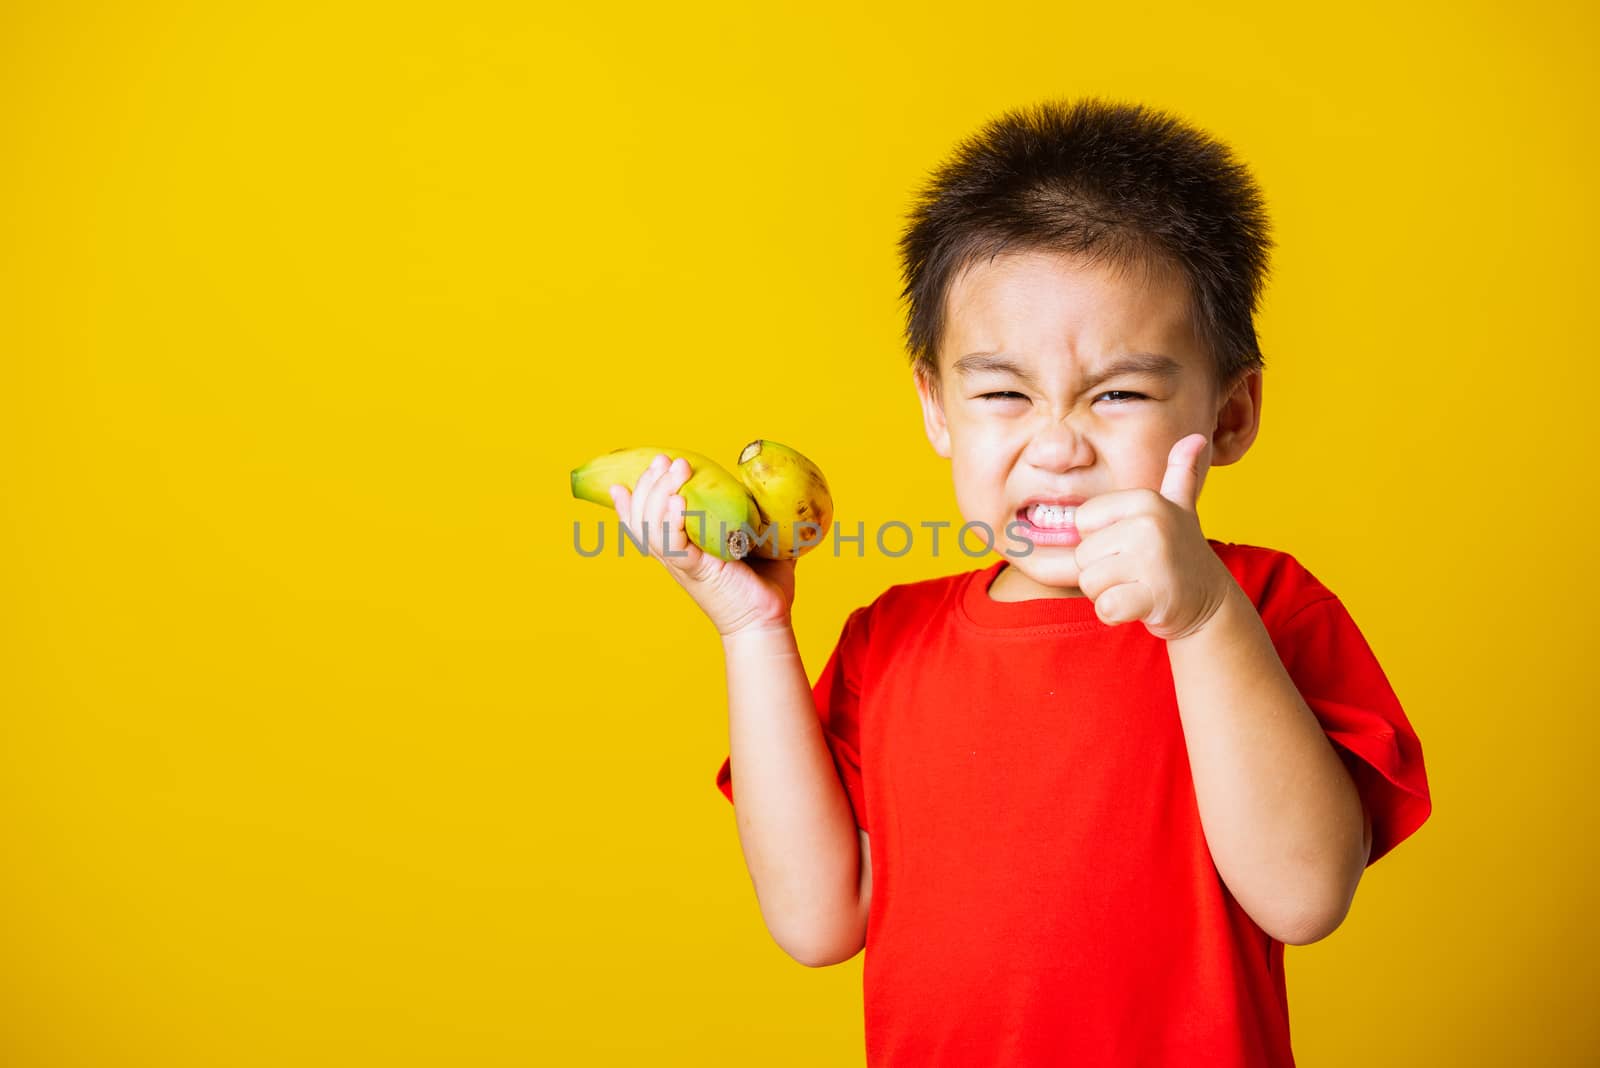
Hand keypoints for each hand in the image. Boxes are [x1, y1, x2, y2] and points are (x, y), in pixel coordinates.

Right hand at [609, 454, 796, 637]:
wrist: (769, 620)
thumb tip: (770, 493)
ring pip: (653, 526)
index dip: (632, 500)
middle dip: (649, 484)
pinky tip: (677, 500)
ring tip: (676, 467)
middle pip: (644, 517)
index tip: (637, 472)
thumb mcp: (756, 543)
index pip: (645, 523)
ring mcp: (683, 565)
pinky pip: (673, 545)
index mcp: (683, 550)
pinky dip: (672, 521)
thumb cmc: (765, 586)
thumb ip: (756, 520)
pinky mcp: (697, 572)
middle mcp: (676, 557)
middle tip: (665, 460)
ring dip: (660, 492)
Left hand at [1071, 433, 1236, 640]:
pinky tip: (1141, 605)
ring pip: (1090, 583)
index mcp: (1146, 499)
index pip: (1082, 520)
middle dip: (1102, 571)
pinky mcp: (1154, 596)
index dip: (1099, 539)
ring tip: (1139, 586)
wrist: (1209, 601)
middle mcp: (1149, 524)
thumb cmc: (1181, 552)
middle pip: (1082, 555)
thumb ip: (1179, 473)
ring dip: (1108, 593)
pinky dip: (1117, 613)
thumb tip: (1195, 439)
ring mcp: (1153, 560)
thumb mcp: (1180, 508)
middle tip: (1136, 571)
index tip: (1130, 545)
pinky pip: (1106, 608)